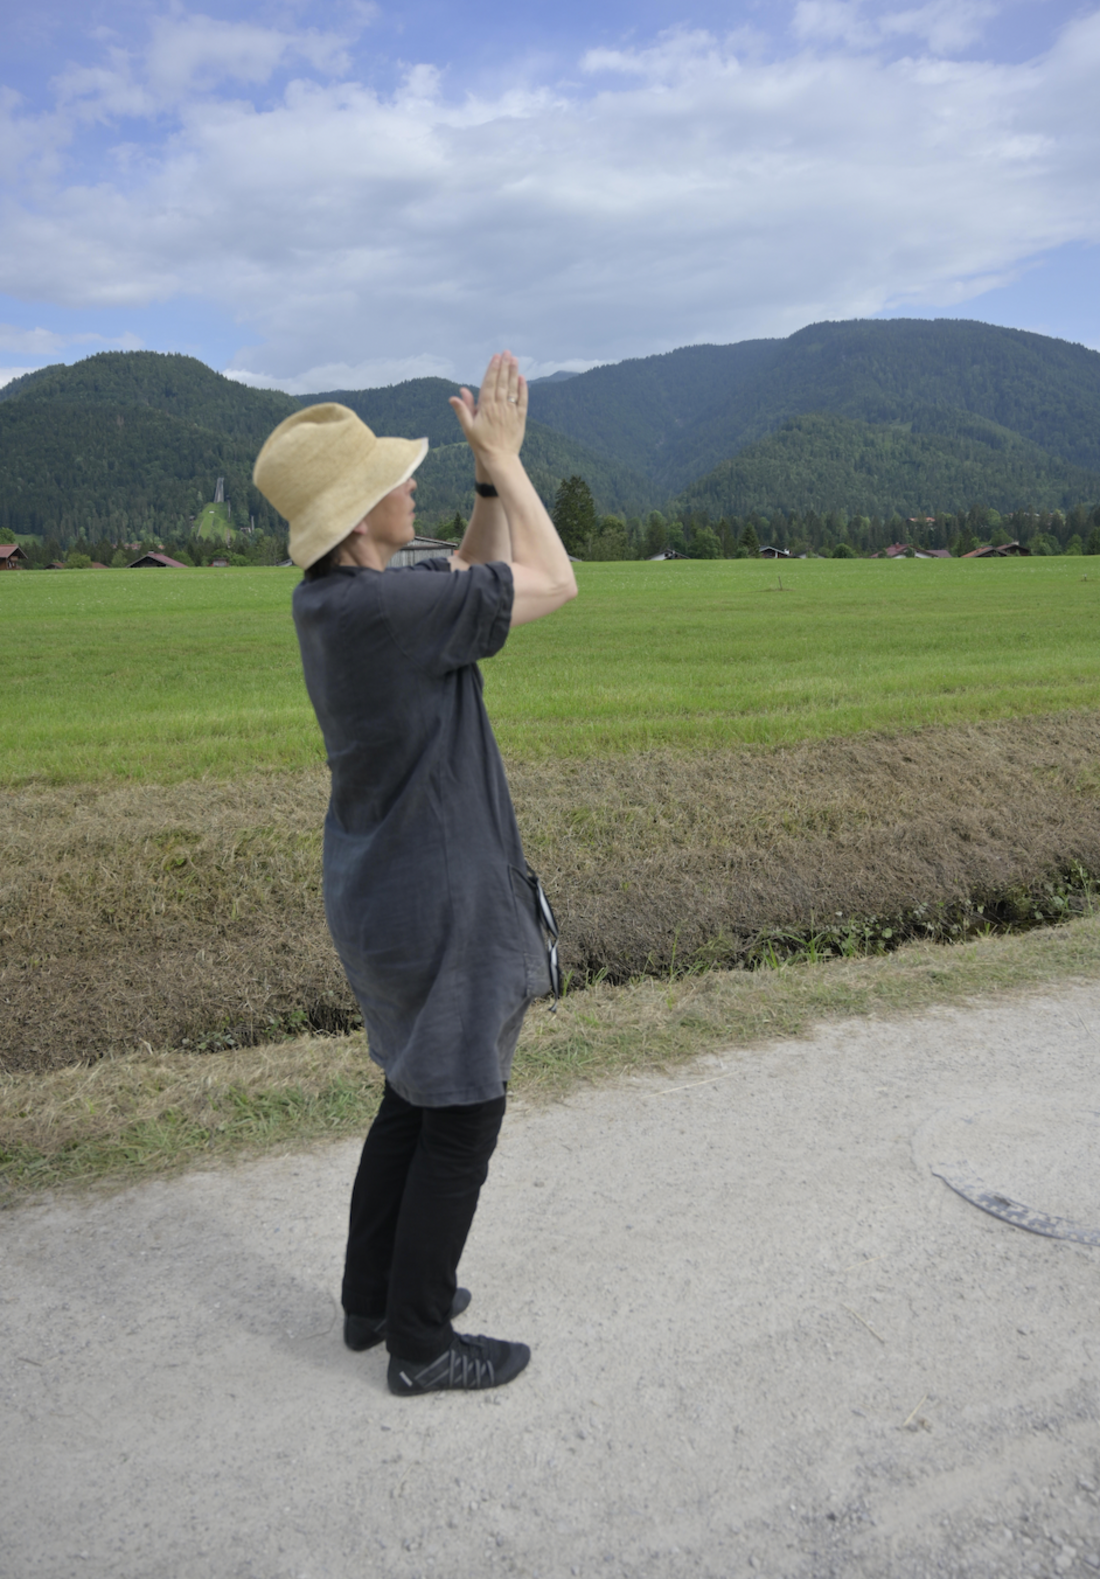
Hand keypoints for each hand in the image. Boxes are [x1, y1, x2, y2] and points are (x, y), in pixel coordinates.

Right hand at [449, 350, 526, 466]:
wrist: (499, 459)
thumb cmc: (481, 445)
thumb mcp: (468, 428)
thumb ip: (463, 410)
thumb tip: (454, 395)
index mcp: (485, 408)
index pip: (489, 384)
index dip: (493, 369)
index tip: (495, 357)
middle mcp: (499, 407)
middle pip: (502, 383)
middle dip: (504, 366)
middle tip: (506, 352)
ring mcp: (511, 412)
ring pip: (513, 389)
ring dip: (514, 373)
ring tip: (514, 360)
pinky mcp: (520, 419)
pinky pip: (522, 401)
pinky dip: (523, 389)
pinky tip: (522, 379)